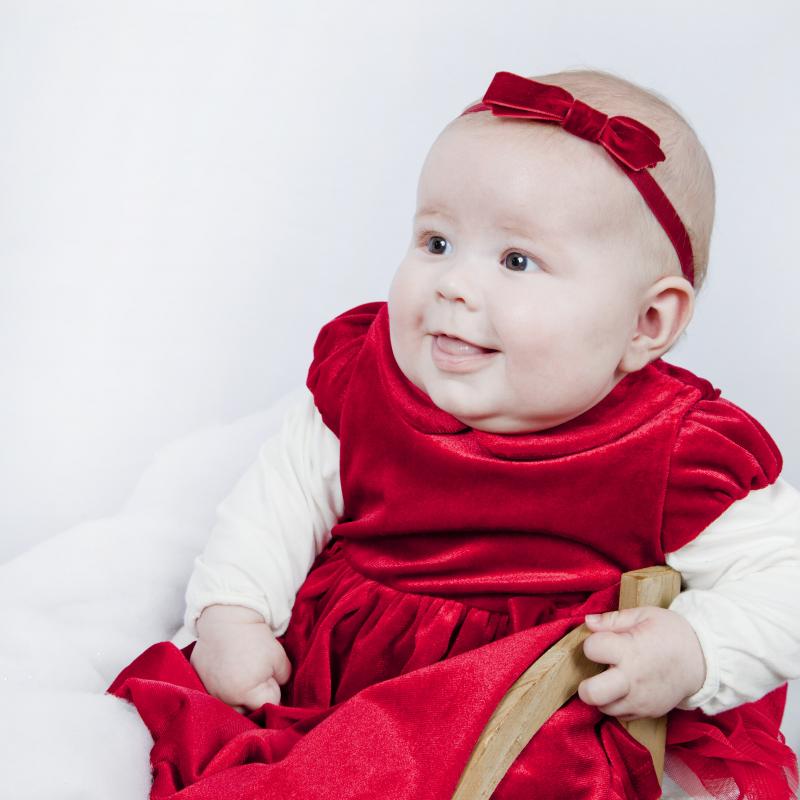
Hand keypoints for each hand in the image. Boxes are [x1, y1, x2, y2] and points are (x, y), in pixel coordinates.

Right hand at [190, 604, 291, 713]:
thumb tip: (279, 689)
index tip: (272, 675)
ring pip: (228, 705)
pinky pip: (213, 693)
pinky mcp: (198, 680)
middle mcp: (224, 697)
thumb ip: (283, 679)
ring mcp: (209, 690)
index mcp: (246, 693)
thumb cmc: (255, 637)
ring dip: (236, 696)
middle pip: (246, 711)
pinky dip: (220, 687)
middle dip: (255, 699)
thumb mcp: (279, 658)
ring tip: (241, 676)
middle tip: (257, 676)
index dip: (274, 690)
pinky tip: (226, 672)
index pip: (268, 704)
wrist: (227, 617)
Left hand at [577, 606, 705, 720]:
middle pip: (591, 693)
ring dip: (601, 694)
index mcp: (630, 650)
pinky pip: (620, 716)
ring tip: (610, 678)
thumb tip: (587, 622)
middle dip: (585, 682)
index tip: (603, 641)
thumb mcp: (644, 615)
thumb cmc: (672, 633)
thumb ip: (612, 620)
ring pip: (603, 708)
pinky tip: (623, 689)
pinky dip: (616, 704)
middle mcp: (632, 679)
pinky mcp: (648, 713)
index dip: (592, 643)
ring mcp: (640, 700)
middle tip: (594, 671)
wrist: (703, 660)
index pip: (591, 649)